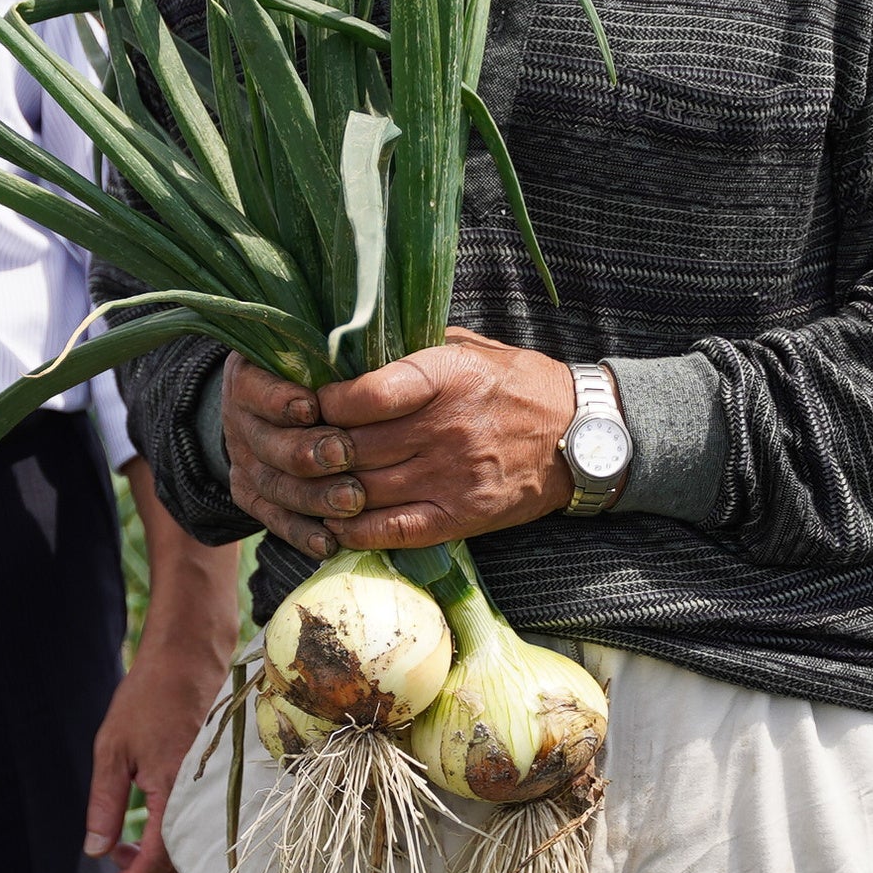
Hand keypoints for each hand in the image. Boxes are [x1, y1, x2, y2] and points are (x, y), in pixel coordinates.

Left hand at [85, 647, 222, 872]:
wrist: (188, 659)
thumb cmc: (146, 699)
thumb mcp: (112, 750)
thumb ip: (104, 803)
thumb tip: (96, 851)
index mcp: (173, 791)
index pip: (157, 859)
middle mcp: (202, 795)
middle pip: (181, 860)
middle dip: (144, 870)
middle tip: (112, 854)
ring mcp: (216, 787)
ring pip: (195, 844)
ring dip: (162, 853)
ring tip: (126, 840)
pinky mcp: (221, 778)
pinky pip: (205, 822)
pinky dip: (180, 834)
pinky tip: (155, 823)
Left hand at [225, 329, 575, 555]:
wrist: (580, 436)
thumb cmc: (518, 384)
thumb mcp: (471, 348)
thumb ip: (415, 347)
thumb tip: (353, 342)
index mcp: (445, 378)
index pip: (366, 394)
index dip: (325, 401)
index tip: (309, 400)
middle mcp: (445, 429)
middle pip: (355, 446)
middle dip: (315, 448)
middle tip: (292, 446)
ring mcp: (452, 476)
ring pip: (365, 489)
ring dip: (325, 490)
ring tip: (303, 483)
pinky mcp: (461, 515)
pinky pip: (393, 530)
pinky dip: (354, 529)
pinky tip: (332, 522)